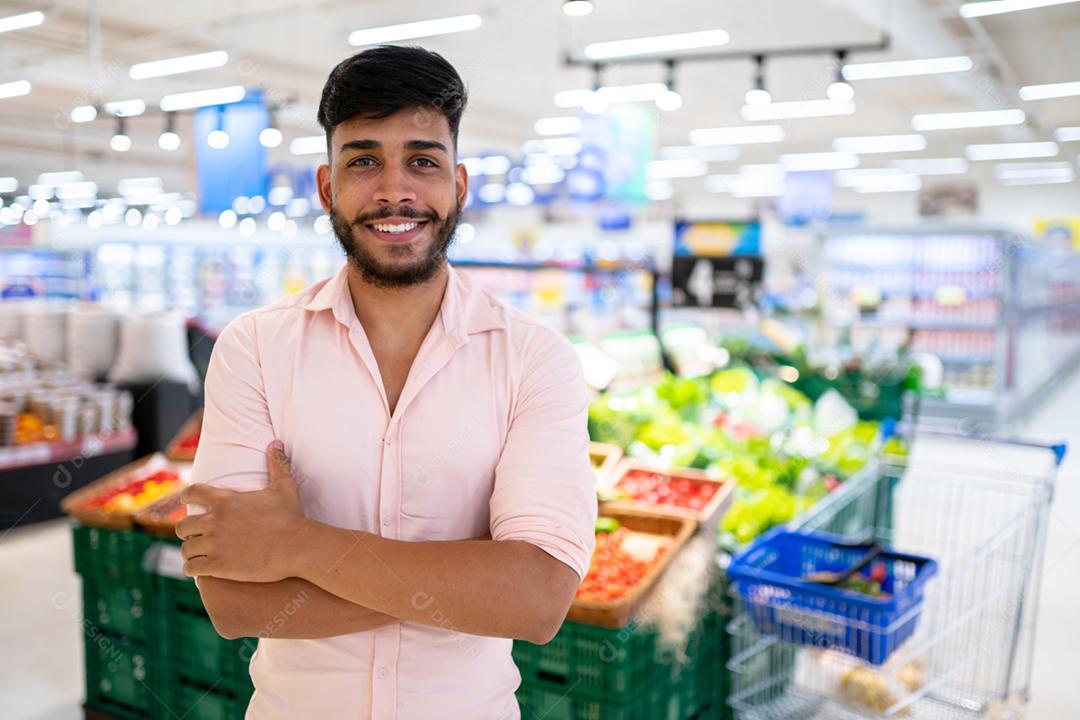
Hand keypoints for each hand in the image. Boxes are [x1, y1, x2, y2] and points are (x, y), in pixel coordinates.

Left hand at [176, 440, 305, 581]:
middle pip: (182, 526)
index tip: (186, 502)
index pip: (192, 493)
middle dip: (188, 531)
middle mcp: (214, 521)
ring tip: (198, 555)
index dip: (186, 497)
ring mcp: (214, 544)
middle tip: (196, 536)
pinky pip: (191, 568)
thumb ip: (277, 463)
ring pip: (185, 549)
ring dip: (191, 552)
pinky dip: (193, 569)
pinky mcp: (217, 565)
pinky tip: (200, 570)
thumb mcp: (284, 487)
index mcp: (225, 500)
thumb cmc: (291, 517)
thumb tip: (276, 443)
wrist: (296, 547)